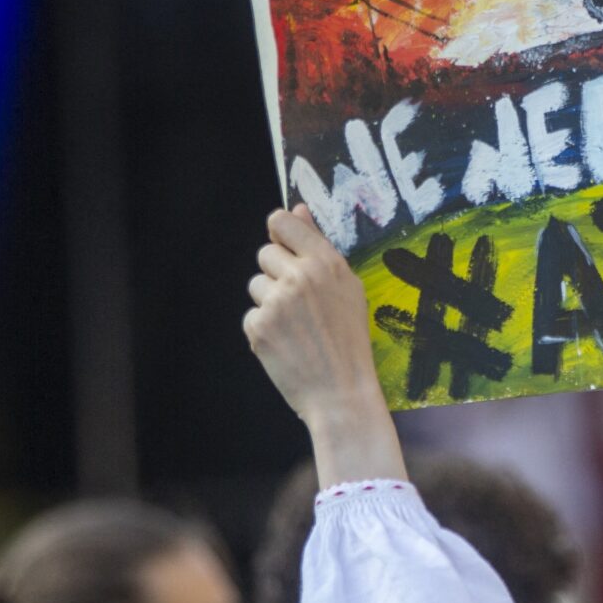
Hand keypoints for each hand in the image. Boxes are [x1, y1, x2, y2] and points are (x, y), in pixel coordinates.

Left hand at [244, 206, 406, 484]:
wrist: (341, 393)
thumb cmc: (350, 341)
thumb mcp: (347, 288)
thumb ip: (318, 247)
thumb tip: (297, 210)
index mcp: (326, 263)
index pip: (283, 222)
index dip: (280, 232)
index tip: (284, 246)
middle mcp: (299, 277)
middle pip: (265, 253)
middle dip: (277, 273)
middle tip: (298, 302)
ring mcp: (276, 302)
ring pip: (256, 285)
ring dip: (269, 301)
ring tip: (295, 326)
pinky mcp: (258, 327)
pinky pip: (251, 315)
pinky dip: (264, 329)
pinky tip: (286, 344)